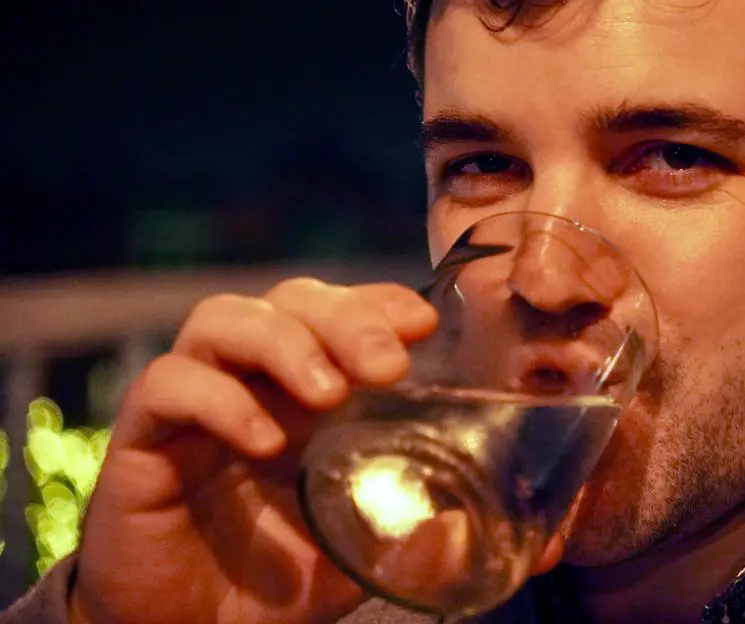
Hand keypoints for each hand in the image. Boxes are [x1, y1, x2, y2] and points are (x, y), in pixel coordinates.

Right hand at [68, 279, 437, 623]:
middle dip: (344, 316)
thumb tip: (462, 528)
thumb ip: (410, 545)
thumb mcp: (359, 562)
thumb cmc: (276, 585)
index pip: (342, 311)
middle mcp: (254, 381)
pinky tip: (265, 441)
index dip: (378, 302)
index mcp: (310, 392)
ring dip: (284, 340)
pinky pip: (168, 384)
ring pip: (223, 317)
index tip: (421, 324)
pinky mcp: (143, 437)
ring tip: (328, 393)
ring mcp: (196, 402)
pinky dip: (220, 400)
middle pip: (290, 299)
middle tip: (387, 363)